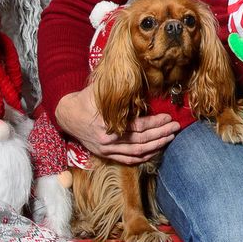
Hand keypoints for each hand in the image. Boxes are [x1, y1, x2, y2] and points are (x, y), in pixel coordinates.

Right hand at [54, 85, 177, 164]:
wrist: (67, 115)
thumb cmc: (86, 99)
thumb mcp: (101, 90)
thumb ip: (119, 91)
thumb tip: (140, 82)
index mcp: (108, 124)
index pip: (138, 126)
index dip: (155, 123)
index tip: (168, 117)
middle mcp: (108, 140)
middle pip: (141, 140)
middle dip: (161, 134)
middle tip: (175, 127)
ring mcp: (106, 150)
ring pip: (137, 152)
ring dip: (156, 146)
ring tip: (170, 138)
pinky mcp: (105, 154)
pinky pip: (127, 159)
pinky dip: (142, 157)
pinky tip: (154, 151)